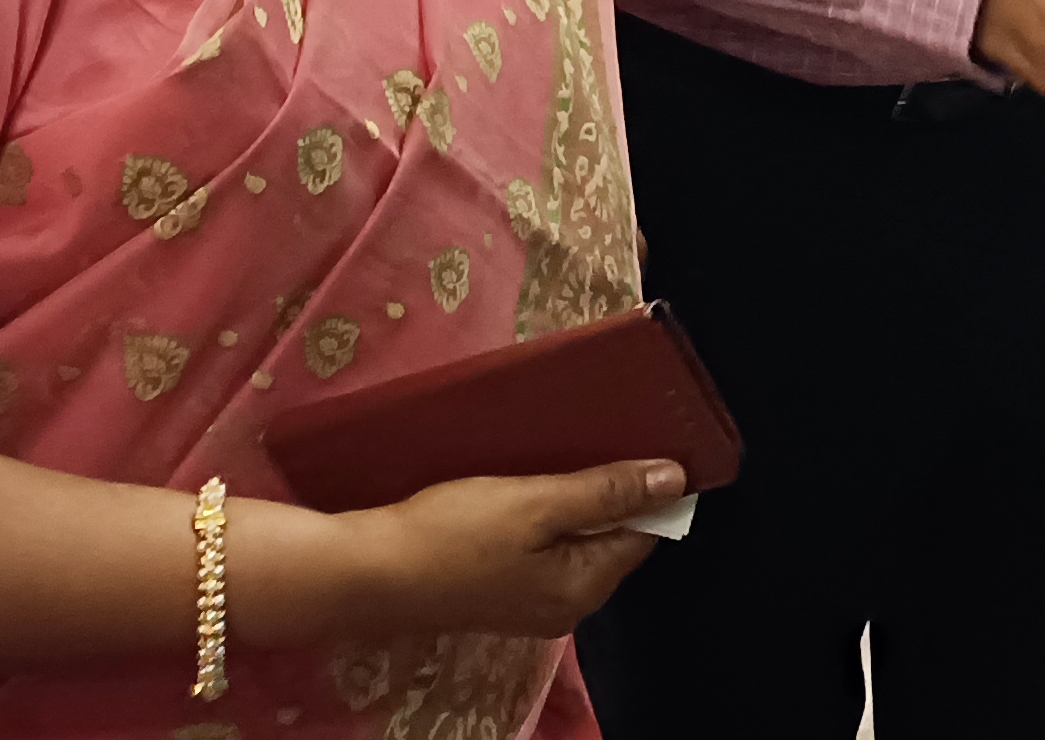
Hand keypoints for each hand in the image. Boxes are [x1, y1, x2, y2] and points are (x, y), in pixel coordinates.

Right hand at [324, 460, 677, 639]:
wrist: (368, 572)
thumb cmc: (454, 534)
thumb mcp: (537, 503)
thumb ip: (607, 493)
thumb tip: (675, 480)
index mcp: (583, 589)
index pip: (643, 533)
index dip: (649, 487)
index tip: (643, 438)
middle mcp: (564, 607)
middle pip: (609, 540)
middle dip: (608, 493)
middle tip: (595, 436)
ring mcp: (528, 604)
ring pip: (572, 543)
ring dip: (572, 502)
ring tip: (559, 454)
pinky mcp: (496, 592)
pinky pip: (539, 550)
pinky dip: (541, 519)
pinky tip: (524, 486)